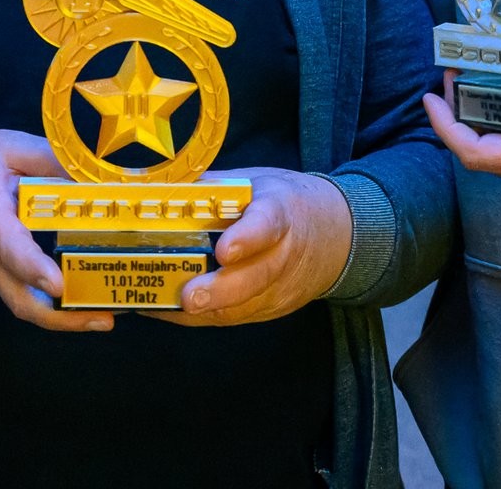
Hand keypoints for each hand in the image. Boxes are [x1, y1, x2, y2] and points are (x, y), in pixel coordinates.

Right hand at [0, 130, 111, 333]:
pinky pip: (22, 296)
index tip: (58, 283)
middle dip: (59, 316)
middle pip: (18, 297)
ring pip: (22, 304)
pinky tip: (82, 302)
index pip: (7, 245)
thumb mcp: (10, 146)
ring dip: (61, 318)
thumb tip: (92, 177)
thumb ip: (51, 159)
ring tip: (102, 317)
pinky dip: (51, 307)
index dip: (31, 266)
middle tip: (102, 318)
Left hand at [161, 168, 351, 326]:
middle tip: (189, 297)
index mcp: (281, 211)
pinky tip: (167, 310)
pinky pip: (234, 316)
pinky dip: (199, 316)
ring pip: (243, 306)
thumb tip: (166, 186)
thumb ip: (216, 188)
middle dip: (220, 290)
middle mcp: (284, 254)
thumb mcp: (257, 183)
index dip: (246, 239)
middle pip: (255, 277)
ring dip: (204, 309)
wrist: (334, 236)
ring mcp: (280, 288)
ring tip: (165, 306)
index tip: (223, 250)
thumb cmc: (283, 203)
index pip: (267, 225)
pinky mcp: (270, 310)